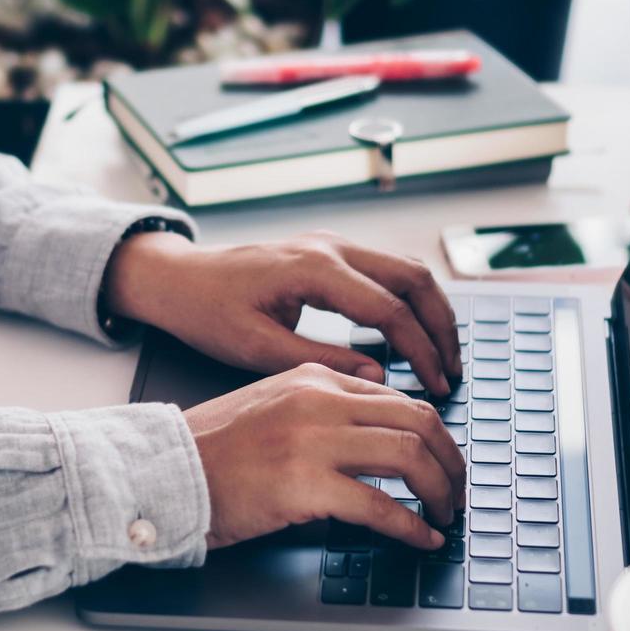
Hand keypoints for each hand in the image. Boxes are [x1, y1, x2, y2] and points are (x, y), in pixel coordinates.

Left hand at [104, 230, 462, 394]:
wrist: (178, 278)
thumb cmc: (207, 312)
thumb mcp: (257, 348)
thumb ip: (320, 361)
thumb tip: (379, 376)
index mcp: (314, 268)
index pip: (389, 309)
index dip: (420, 351)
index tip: (435, 386)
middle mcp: (330, 247)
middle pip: (414, 278)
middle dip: (441, 327)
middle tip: (451, 372)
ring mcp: (332, 244)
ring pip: (407, 269)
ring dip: (431, 311)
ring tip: (441, 356)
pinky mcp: (329, 252)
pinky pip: (386, 270)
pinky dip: (409, 300)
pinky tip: (412, 335)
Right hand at [185, 364, 464, 549]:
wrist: (163, 471)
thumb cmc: (213, 450)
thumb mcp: (273, 406)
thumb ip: (323, 409)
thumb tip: (379, 435)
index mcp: (314, 377)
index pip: (397, 398)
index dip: (433, 434)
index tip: (444, 462)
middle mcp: (319, 400)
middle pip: (418, 420)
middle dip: (451, 460)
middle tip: (458, 491)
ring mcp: (312, 440)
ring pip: (409, 456)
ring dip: (440, 491)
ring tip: (446, 516)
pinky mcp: (303, 485)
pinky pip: (379, 505)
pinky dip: (411, 526)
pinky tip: (422, 539)